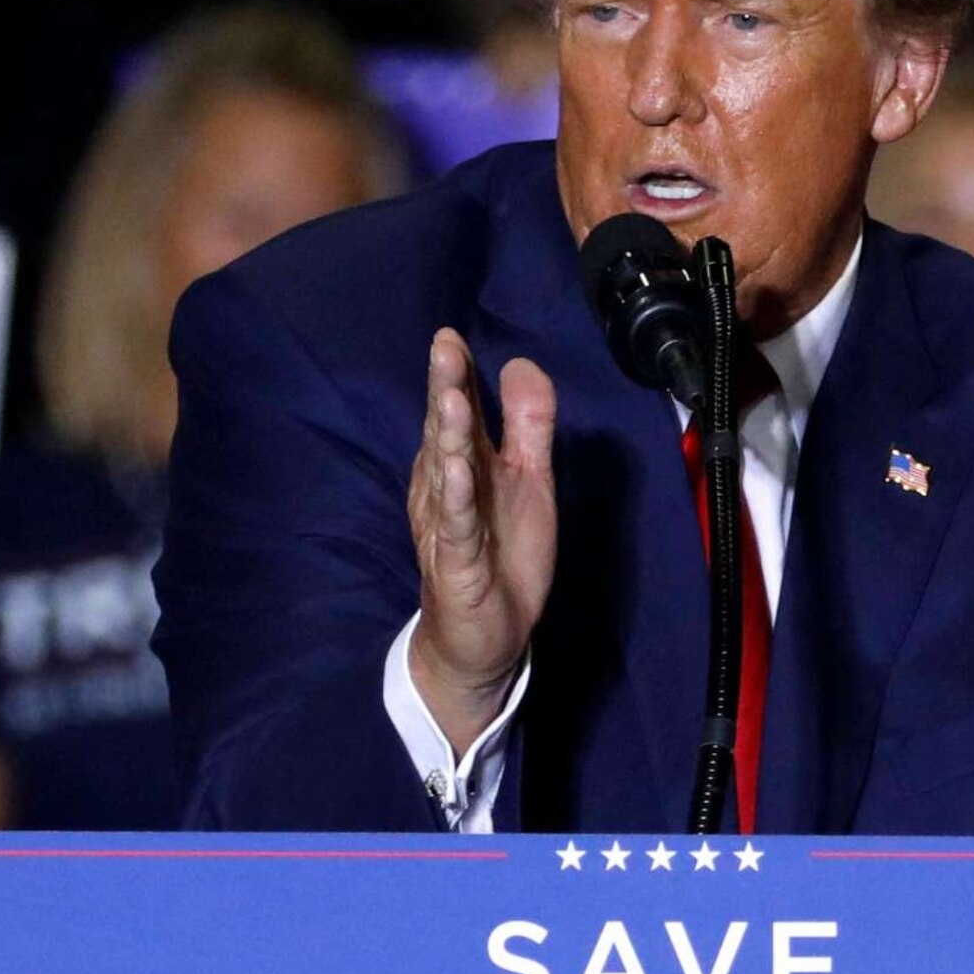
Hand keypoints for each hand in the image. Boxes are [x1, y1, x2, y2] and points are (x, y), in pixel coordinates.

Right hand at [405, 330, 556, 748]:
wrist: (485, 637)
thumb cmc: (502, 555)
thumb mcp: (528, 481)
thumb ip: (527, 424)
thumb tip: (520, 362)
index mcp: (463, 466)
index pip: (458, 412)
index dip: (456, 376)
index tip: (451, 336)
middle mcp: (447, 490)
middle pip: (446, 433)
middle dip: (445, 389)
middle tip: (444, 347)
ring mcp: (449, 527)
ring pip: (447, 474)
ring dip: (447, 436)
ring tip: (448, 398)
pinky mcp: (458, 565)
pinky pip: (458, 527)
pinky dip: (457, 499)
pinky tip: (457, 471)